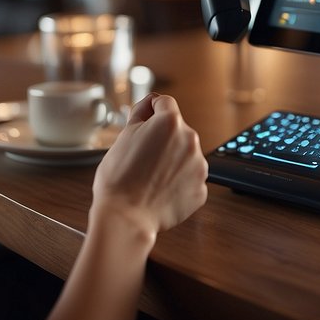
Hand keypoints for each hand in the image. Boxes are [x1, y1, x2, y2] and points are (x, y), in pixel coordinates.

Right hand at [90, 93, 208, 238]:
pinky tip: (160, 190)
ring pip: (184, 155)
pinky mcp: (200, 189)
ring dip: (172, 160)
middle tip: (141, 156)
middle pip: (176, 130)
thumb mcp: (124, 136)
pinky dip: (178, 182)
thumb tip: (149, 104)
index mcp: (170, 123)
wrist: (125, 217)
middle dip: (162, 139)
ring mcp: (199, 166)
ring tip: (150, 176)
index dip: (151, 110)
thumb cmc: (119, 178)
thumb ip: (141, 114)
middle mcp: (190, 141)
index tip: (145, 119)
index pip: (164, 103)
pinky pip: (189, 178)